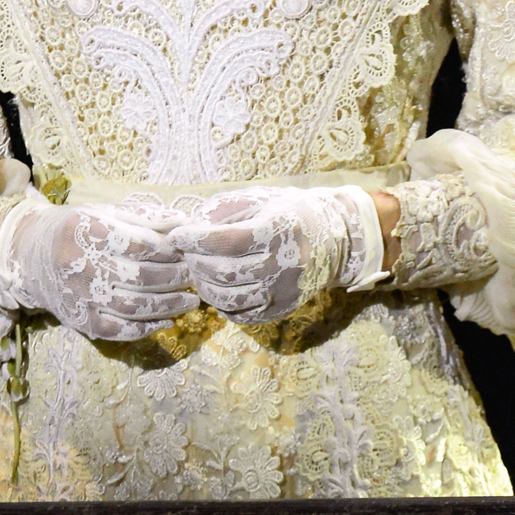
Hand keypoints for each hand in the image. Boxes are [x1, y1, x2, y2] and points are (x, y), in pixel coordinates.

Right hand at [4, 197, 196, 341]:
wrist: (29, 256)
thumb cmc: (76, 229)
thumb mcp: (103, 213)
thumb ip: (144, 218)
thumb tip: (184, 223)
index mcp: (86, 230)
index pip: (140, 245)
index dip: (170, 251)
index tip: (188, 252)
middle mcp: (79, 264)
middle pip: (140, 277)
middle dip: (175, 278)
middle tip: (194, 276)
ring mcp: (78, 296)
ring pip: (133, 306)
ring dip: (169, 306)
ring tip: (190, 300)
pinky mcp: (79, 320)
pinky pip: (119, 329)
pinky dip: (147, 327)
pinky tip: (167, 321)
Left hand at [172, 184, 382, 324]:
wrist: (336, 239)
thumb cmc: (290, 213)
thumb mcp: (261, 200)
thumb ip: (224, 211)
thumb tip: (189, 227)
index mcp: (277, 230)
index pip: (225, 241)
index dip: (195, 240)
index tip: (178, 236)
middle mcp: (284, 263)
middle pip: (224, 272)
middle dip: (195, 264)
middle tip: (186, 255)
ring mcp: (285, 290)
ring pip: (229, 298)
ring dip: (205, 287)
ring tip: (199, 273)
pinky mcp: (284, 309)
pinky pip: (242, 315)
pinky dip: (222, 304)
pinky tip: (219, 289)